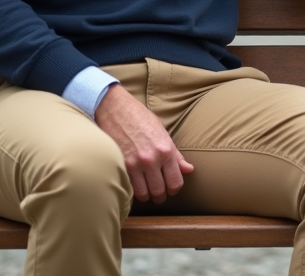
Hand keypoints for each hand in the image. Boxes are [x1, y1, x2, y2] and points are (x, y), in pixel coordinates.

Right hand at [94, 84, 193, 202]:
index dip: (174, 189)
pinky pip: (129, 187)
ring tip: (146, 192)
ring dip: (146, 196)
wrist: (115, 108)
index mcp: (166, 150)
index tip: (171, 190)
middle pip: (160, 191)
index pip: (175, 182)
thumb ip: (176, 155)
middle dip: (160, 196)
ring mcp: (134, 163)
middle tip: (158, 194)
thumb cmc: (140, 118)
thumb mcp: (163, 133)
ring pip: (144, 194)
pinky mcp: (120, 165)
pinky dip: (132, 190)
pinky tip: (134, 186)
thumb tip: (189, 170)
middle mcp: (152, 159)